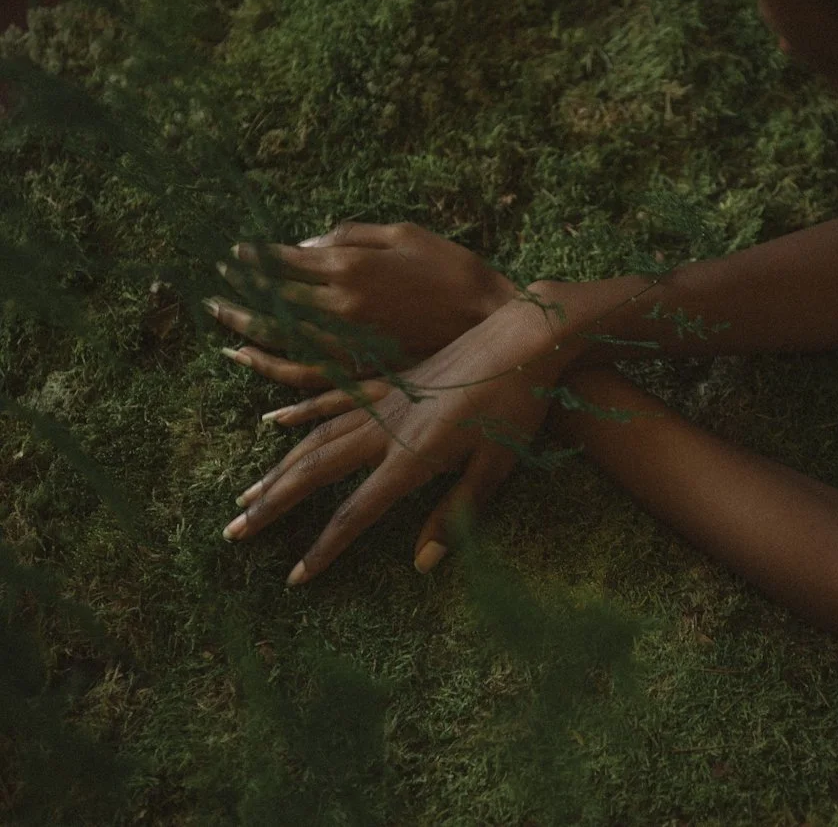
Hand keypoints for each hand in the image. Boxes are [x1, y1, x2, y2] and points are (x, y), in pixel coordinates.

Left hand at [209, 221, 516, 384]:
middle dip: (240, 295)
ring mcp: (350, 346)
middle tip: (213, 292)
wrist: (494, 319)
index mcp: (349, 268)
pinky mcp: (365, 371)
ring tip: (225, 329)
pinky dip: (280, 377)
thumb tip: (307, 245)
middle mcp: (340, 310)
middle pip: (274, 304)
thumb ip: (351, 236)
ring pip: (284, 345)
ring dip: (249, 336)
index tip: (235, 254)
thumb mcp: (404, 233)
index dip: (255, 258)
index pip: (285, 262)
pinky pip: (311, 380)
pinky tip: (258, 373)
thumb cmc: (453, 269)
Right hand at [222, 296, 568, 583]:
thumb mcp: (496, 468)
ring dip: (277, 468)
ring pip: (314, 438)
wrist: (525, 339)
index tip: (296, 577)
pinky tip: (274, 419)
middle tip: (233, 532)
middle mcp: (386, 429)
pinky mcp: (389, 379)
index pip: (356, 513)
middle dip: (273, 506)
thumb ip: (456, 516)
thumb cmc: (519, 407)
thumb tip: (421, 564)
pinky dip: (300, 411)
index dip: (323, 549)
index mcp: (413, 458)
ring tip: (246, 494)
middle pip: (315, 474)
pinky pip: (332, 397)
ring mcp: (383, 400)